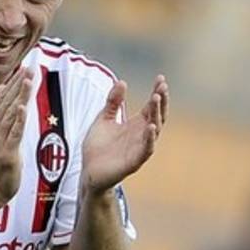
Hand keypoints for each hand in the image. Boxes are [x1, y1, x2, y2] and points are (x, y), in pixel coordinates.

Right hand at [0, 67, 34, 204]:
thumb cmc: (1, 155)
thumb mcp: (2, 129)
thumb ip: (3, 109)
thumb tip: (3, 87)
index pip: (5, 96)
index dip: (16, 81)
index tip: (26, 67)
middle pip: (8, 101)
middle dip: (20, 84)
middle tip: (30, 68)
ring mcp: (0, 137)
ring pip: (12, 113)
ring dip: (20, 96)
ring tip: (27, 81)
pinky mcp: (7, 150)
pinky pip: (14, 132)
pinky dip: (18, 120)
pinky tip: (22, 108)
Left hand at [81, 75, 168, 194]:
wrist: (88, 171)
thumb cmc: (97, 147)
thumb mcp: (104, 119)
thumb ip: (112, 102)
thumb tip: (122, 82)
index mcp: (136, 124)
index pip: (151, 106)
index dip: (157, 93)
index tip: (161, 78)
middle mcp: (141, 135)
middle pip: (157, 115)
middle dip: (161, 101)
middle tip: (162, 87)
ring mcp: (139, 148)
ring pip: (155, 130)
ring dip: (157, 114)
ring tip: (156, 99)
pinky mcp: (134, 162)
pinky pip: (146, 150)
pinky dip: (150, 139)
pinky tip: (151, 126)